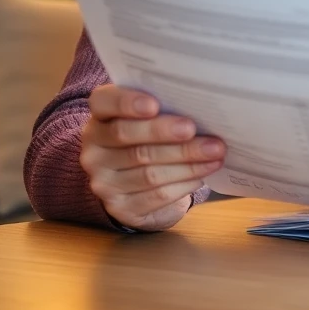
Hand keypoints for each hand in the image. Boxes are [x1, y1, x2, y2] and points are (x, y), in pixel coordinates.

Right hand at [80, 84, 225, 231]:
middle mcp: (94, 150)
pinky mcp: (121, 207)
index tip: (154, 104)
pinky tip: (203, 174)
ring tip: (215, 153)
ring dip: (186, 161)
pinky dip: (184, 183)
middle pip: (126, 136)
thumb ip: (164, 109)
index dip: (126, 102)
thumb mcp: (149, 121)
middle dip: (165, 133)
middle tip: (194, 129)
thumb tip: (200, 106)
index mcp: (100, 118)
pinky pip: (156, 195)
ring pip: (147, 170)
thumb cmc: (150, 142)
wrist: (136, 188)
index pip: (103, 102)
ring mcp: (103, 182)